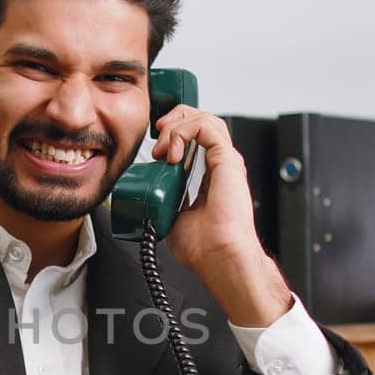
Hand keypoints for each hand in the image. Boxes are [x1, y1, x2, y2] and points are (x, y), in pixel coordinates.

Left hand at [150, 105, 292, 327]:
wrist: (218, 256)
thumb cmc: (203, 246)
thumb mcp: (172, 215)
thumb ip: (165, 199)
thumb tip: (148, 199)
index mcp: (209, 175)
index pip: (195, 138)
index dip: (173, 132)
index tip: (154, 147)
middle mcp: (219, 164)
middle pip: (201, 121)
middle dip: (174, 120)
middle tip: (157, 136)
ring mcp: (224, 160)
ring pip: (204, 118)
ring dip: (177, 125)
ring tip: (163, 144)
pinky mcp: (227, 160)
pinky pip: (207, 126)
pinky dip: (184, 130)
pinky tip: (172, 151)